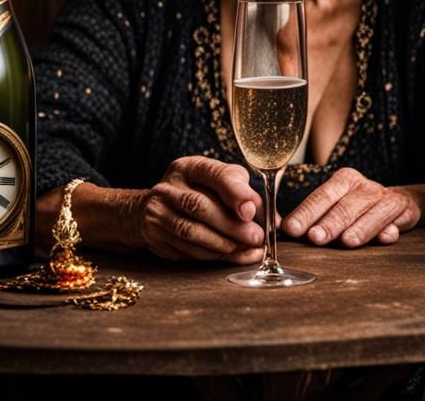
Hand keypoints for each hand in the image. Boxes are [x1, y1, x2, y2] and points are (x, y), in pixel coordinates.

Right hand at [136, 156, 263, 263]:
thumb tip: (273, 219)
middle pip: (200, 206)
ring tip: (247, 250)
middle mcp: (168, 187)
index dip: (234, 193)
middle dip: (232, 226)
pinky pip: (185, 250)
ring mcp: (157, 212)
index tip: (252, 211)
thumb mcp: (219, 182)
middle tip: (256, 238)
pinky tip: (230, 256)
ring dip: (223, 245)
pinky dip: (211, 255)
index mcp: (189, 167)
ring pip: (191, 232)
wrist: (152, 208)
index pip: (213, 175)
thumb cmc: (198, 192)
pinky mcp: (154, 236)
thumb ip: (244, 194)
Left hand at [281, 168, 424, 247]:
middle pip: (345, 206)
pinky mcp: (405, 210)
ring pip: (372, 213)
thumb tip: (282, 231)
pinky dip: (391, 229)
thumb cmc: (356, 208)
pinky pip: (397, 220)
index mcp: (343, 181)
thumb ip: (313, 217)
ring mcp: (385, 197)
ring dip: (360, 228)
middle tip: (315, 238)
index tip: (292, 229)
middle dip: (329, 223)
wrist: (396, 203)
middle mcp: (364, 186)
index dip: (306, 213)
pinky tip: (387, 237)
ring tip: (347, 242)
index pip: (321, 196)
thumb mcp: (335, 206)